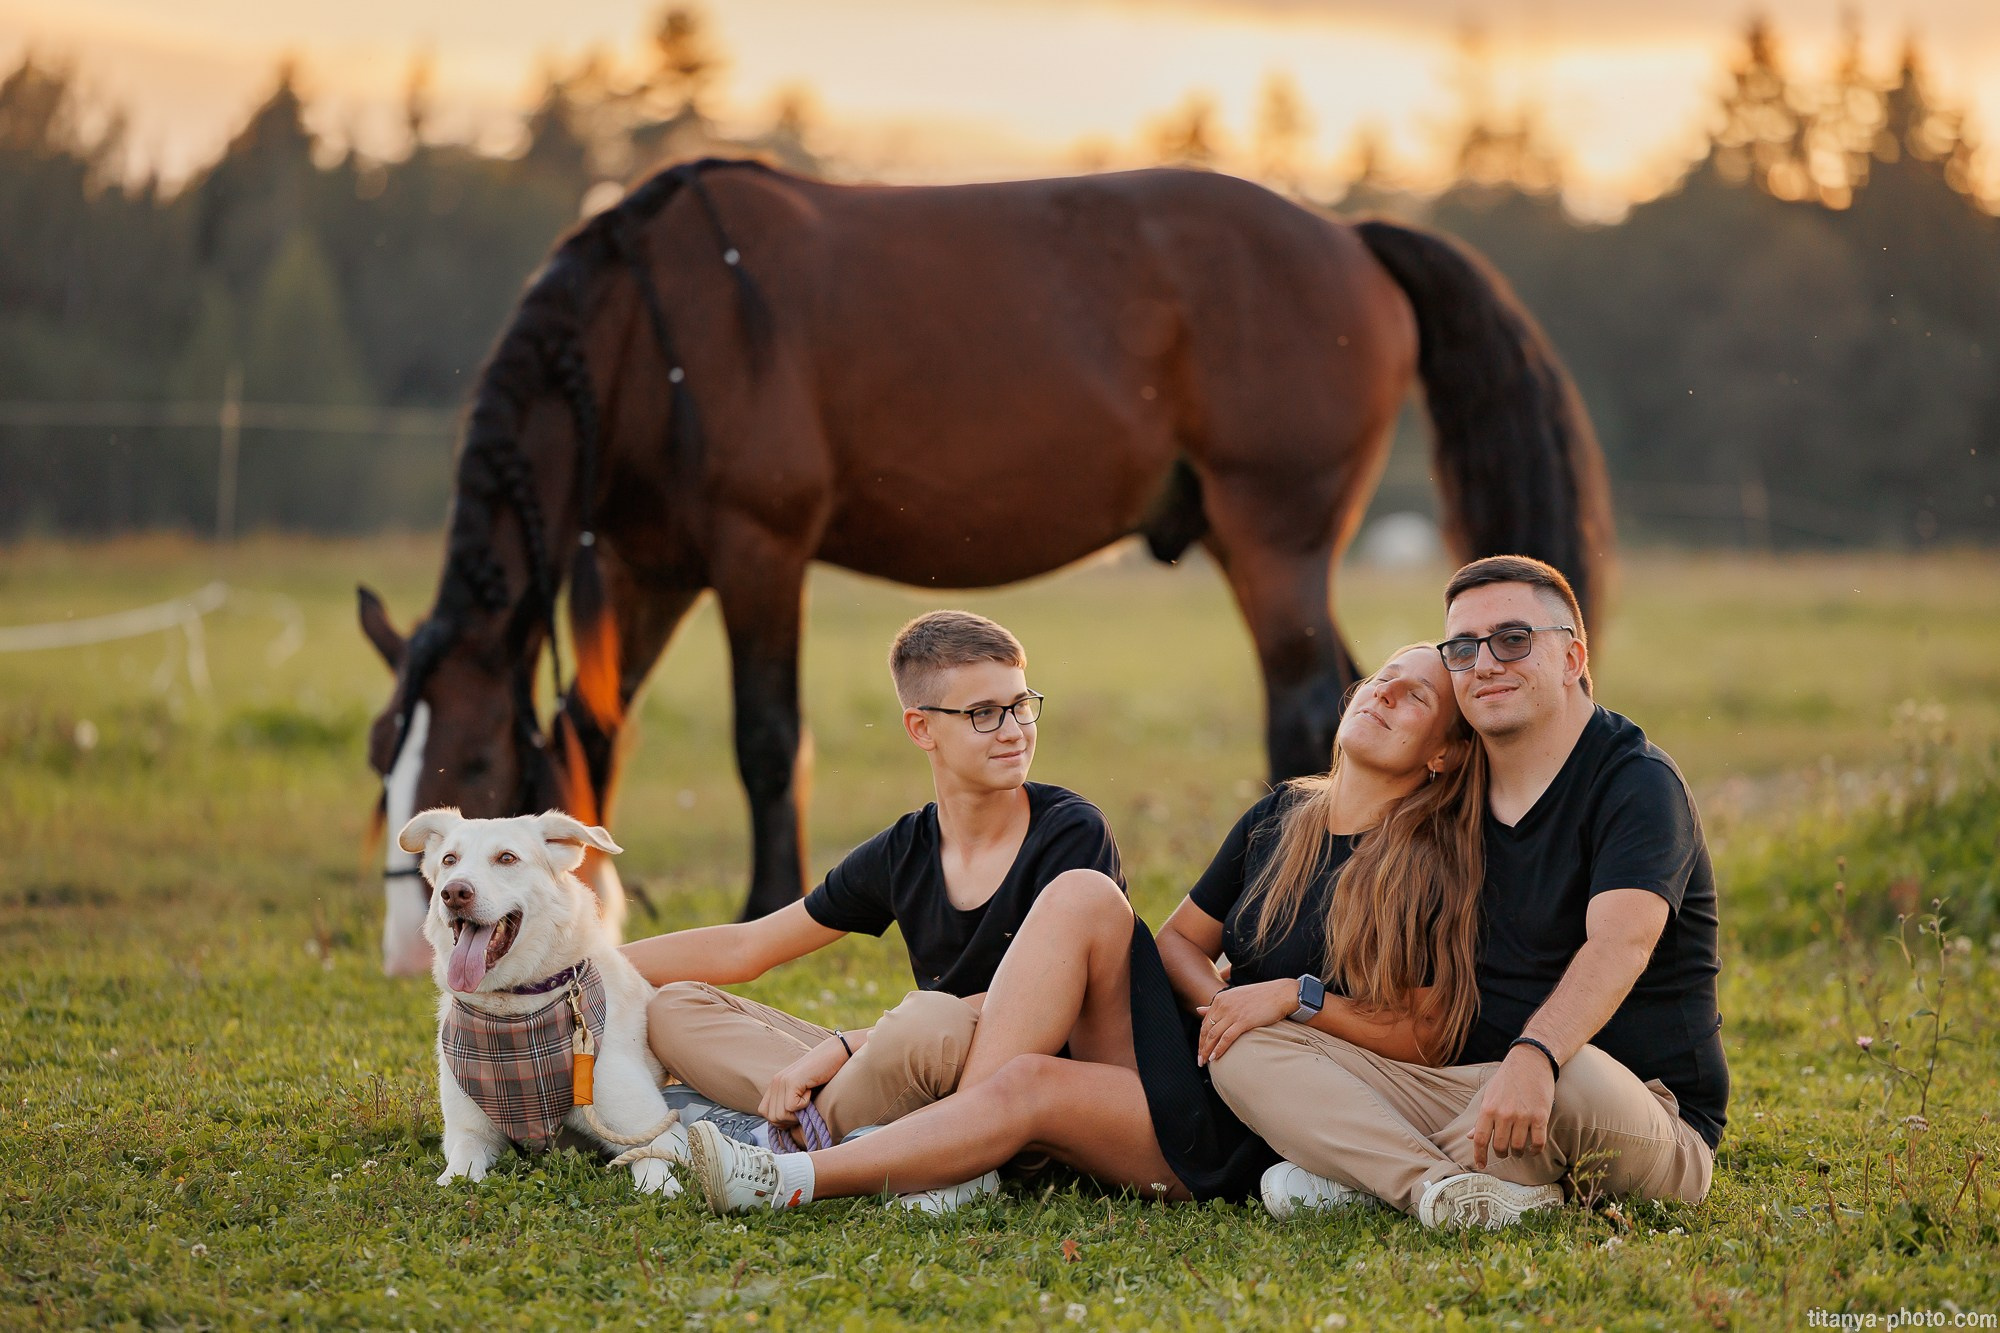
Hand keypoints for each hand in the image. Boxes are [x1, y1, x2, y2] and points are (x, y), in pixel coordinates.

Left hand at [758, 1036, 847, 1127]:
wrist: (836, 1053)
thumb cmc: (824, 1074)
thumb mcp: (801, 1091)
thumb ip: (789, 1103)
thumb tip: (783, 1126)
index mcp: (775, 1084)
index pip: (764, 1112)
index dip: (780, 1120)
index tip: (796, 1114)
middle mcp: (775, 1082)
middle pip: (772, 1117)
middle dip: (789, 1120)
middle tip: (804, 1108)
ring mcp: (782, 1080)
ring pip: (780, 1115)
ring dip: (797, 1114)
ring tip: (808, 1098)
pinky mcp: (792, 1081)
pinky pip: (792, 1107)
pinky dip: (804, 1105)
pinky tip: (811, 1091)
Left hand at [1195, 979, 1294, 1065]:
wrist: (1280, 993)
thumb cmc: (1260, 996)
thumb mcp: (1235, 997)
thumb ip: (1217, 1005)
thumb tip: (1198, 1009)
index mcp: (1220, 999)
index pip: (1205, 1022)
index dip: (1201, 1038)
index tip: (1200, 1049)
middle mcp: (1223, 1005)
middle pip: (1206, 1029)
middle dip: (1201, 1047)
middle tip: (1199, 1060)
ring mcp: (1233, 1013)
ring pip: (1214, 1035)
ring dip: (1207, 1050)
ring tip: (1204, 1061)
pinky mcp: (1244, 1021)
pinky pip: (1227, 1038)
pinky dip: (1219, 1049)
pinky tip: (1215, 1057)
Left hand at [1468, 1044, 1556, 1168]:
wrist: (1531, 1061)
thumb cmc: (1507, 1078)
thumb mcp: (1489, 1094)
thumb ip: (1481, 1118)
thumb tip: (1469, 1137)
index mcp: (1488, 1109)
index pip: (1479, 1139)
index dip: (1479, 1156)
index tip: (1481, 1166)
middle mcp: (1504, 1114)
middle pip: (1500, 1146)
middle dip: (1501, 1153)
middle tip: (1504, 1152)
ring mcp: (1523, 1116)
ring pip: (1518, 1147)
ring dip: (1518, 1152)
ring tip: (1518, 1149)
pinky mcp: (1540, 1116)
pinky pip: (1538, 1143)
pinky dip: (1535, 1151)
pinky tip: (1533, 1149)